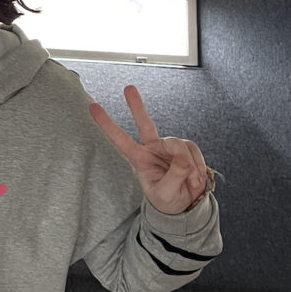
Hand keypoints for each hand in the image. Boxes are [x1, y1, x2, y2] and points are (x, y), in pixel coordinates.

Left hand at [89, 86, 207, 214]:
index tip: (92, 107)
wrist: (185, 203)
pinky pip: (193, 150)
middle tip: (128, 88)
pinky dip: (198, 166)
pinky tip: (196, 178)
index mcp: (139, 159)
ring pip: (179, 146)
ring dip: (188, 166)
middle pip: (145, 124)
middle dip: (137, 106)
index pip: (121, 140)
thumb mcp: (166, 194)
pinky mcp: (185, 148)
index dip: (107, 124)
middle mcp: (152, 148)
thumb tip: (183, 157)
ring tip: (190, 182)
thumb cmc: (168, 199)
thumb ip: (174, 176)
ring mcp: (169, 147)